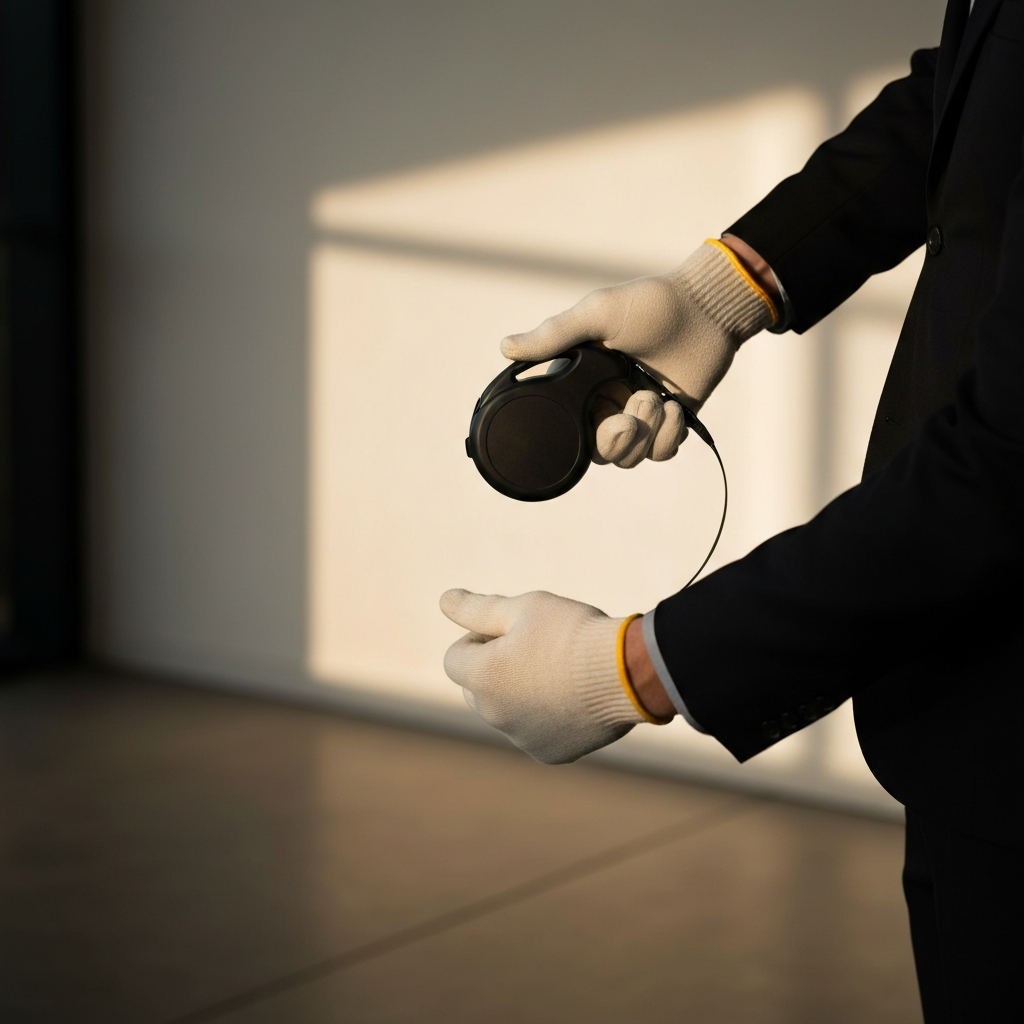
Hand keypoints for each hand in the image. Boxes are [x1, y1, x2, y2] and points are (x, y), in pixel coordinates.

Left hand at [440, 588, 652, 763]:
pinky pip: (533, 731)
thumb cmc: (572, 632)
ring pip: (505, 711)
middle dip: (494, 670)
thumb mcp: (523, 607)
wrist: (628, 672)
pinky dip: (543, 716)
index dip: (478, 640)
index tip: (513, 632)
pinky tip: (572, 697)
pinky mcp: (548, 753)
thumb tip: (445, 599)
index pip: (454, 658)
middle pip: (475, 689)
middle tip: (536, 649)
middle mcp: (494, 714)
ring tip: (560, 672)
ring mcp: (521, 738)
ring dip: (518, 693)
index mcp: (482, 677)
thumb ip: (477, 608)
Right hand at [501, 240, 777, 465]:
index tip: (595, 417)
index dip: (578, 434)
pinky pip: (662, 451)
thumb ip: (553, 336)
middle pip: (601, 452)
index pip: (569, 427)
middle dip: (616, 440)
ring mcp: (640, 415)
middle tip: (629, 416)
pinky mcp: (671, 421)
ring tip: (656, 398)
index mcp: (584, 383)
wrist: (706, 308)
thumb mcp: (595, 315)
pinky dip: (668, 435)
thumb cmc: (649, 304)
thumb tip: (505, 347)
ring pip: (631, 456)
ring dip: (645, 433)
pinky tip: (673, 407)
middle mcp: (608, 402)